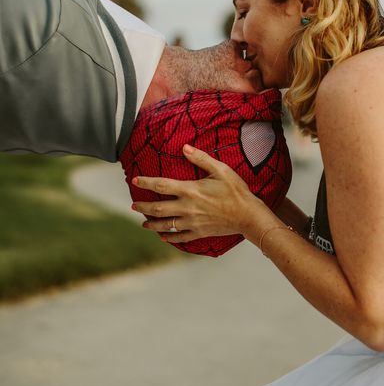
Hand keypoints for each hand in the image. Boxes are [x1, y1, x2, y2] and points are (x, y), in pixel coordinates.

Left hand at [131, 144, 273, 242]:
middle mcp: (187, 207)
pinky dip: (168, 237)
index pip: (161, 185)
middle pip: (157, 208)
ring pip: (165, 225)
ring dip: (152, 224)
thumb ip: (201, 158)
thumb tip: (185, 147)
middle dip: (143, 207)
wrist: (248, 215)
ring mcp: (191, 222)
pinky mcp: (198, 233)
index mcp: (190, 190)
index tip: (136, 180)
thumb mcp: (221, 169)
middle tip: (134, 205)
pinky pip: (179, 237)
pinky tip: (163, 236)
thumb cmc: (236, 191)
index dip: (146, 182)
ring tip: (143, 222)